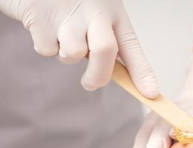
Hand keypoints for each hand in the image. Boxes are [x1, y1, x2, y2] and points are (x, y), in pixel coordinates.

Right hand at [0, 0, 158, 96]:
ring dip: (65, 54)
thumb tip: (108, 75)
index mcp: (112, 11)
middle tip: (90, 84)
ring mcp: (68, 13)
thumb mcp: (96, 12)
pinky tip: (43, 24)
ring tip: (61, 33)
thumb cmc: (70, 0)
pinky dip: (44, 44)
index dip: (142, 72)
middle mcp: (94, 10)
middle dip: (97, 76)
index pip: (131, 45)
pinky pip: (46, 49)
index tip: (151, 94)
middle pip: (104, 51)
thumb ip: (105, 39)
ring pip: (72, 54)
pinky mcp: (41, 16)